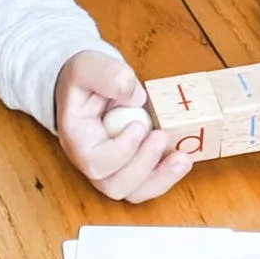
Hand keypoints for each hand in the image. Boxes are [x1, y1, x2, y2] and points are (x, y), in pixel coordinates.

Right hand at [55, 50, 191, 201]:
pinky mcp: (132, 165)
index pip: (93, 162)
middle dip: (143, 166)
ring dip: (160, 178)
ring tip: (182, 158)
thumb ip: (108, 76)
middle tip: (161, 137)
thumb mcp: (89, 66)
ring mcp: (112, 167)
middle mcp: (92, 161)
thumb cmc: (84, 79)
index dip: (120, 151)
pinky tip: (182, 158)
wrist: (90, 84)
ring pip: (133, 192)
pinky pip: (148, 184)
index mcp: (77, 139)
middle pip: (114, 185)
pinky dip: (167, 175)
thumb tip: (135, 97)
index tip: (138, 125)